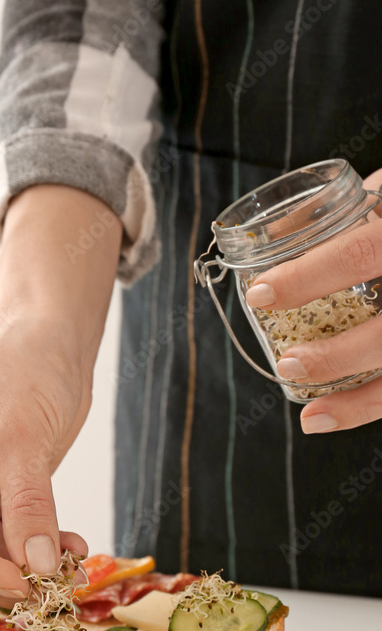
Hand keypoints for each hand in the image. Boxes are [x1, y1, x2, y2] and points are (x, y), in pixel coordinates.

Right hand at [0, 311, 89, 606]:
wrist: (54, 337)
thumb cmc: (23, 365)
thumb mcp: (23, 436)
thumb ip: (27, 505)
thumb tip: (37, 568)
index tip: (22, 586)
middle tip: (45, 587)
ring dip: (24, 566)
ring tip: (69, 564)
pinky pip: (10, 539)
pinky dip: (39, 548)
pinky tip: (71, 548)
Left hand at [246, 167, 381, 432]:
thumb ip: (338, 214)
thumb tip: (270, 237)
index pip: (357, 254)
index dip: (306, 277)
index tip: (260, 294)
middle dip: (335, 357)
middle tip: (288, 364)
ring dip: (359, 401)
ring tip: (313, 415)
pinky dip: (374, 404)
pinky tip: (339, 416)